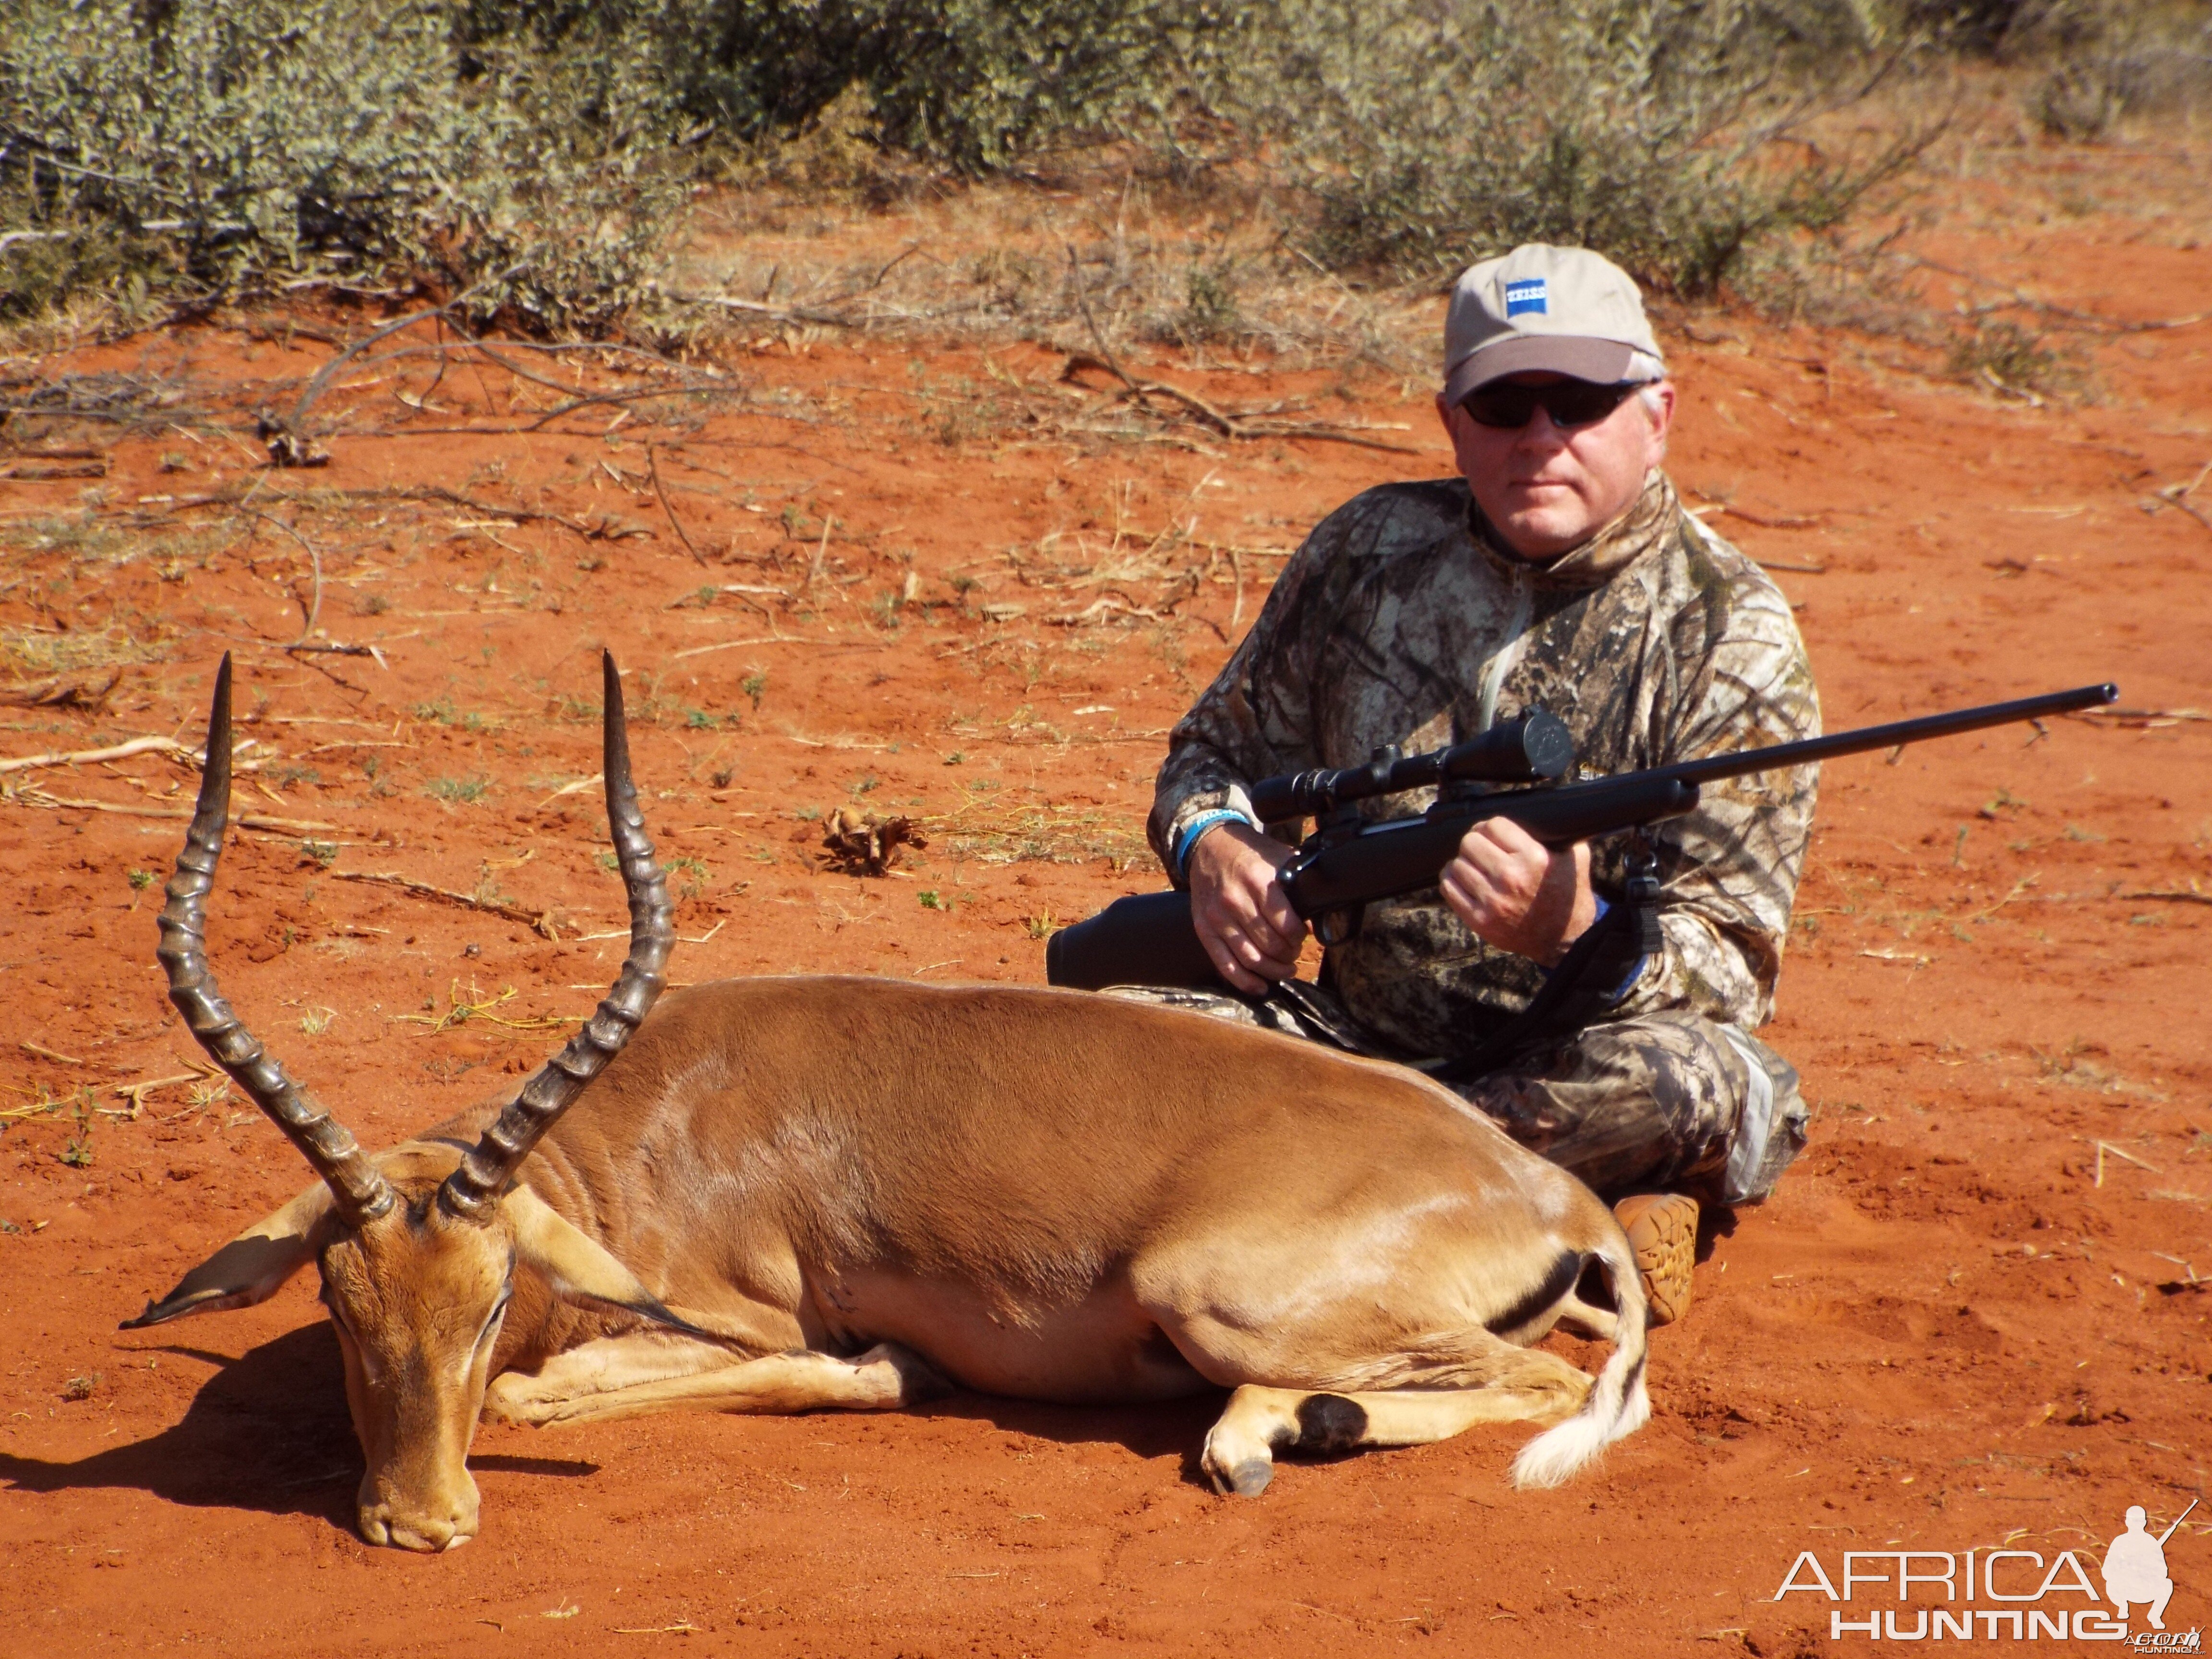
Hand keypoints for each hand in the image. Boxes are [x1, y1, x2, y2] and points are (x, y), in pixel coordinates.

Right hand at [1187, 821, 1306, 992]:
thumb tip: (1322, 904)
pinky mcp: (1204, 929)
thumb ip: (1298, 880)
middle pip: (1270, 945)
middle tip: (1295, 952)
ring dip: (1273, 971)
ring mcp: (1217, 918)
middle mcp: (1235, 901)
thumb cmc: (1249, 853)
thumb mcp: (1279, 856)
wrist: (1209, 845)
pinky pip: (1224, 964)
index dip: (1300, 937)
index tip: (1303, 936)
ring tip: (1285, 969)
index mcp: (1258, 882)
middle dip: (1289, 954)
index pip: (1286, 925)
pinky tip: (1260, 987)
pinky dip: (1244, 982)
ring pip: (1251, 959)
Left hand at [1439, 817, 1596, 965]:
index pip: (1493, 825)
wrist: (1566, 938)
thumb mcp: (1575, 856)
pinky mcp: (1480, 920)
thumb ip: (1557, 832)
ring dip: (1463, 863)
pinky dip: (1453, 881)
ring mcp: (1493, 901)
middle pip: (1470, 842)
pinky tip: (1465, 880)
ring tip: (1474, 867)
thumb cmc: (1569, 894)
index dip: (1489, 827)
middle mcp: (1510, 878)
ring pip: (1456, 865)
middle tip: (1482, 851)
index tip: (1490, 834)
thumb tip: (1538, 811)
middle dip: (1476, 843)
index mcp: (1533, 858)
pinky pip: (1449, 889)